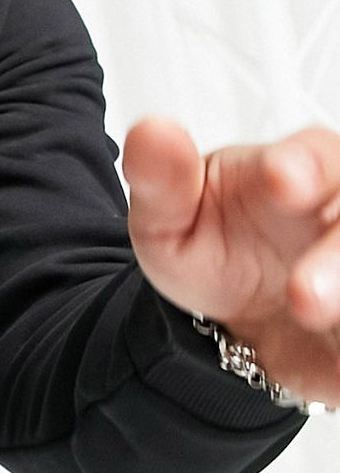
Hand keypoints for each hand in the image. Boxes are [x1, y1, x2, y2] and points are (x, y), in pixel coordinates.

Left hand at [121, 115, 339, 409]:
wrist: (234, 320)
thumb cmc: (215, 251)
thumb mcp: (168, 221)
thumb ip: (160, 182)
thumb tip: (152, 134)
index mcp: (297, 171)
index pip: (315, 155)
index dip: (304, 166)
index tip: (281, 181)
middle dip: (339, 253)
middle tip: (303, 296)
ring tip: (312, 318)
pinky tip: (332, 339)